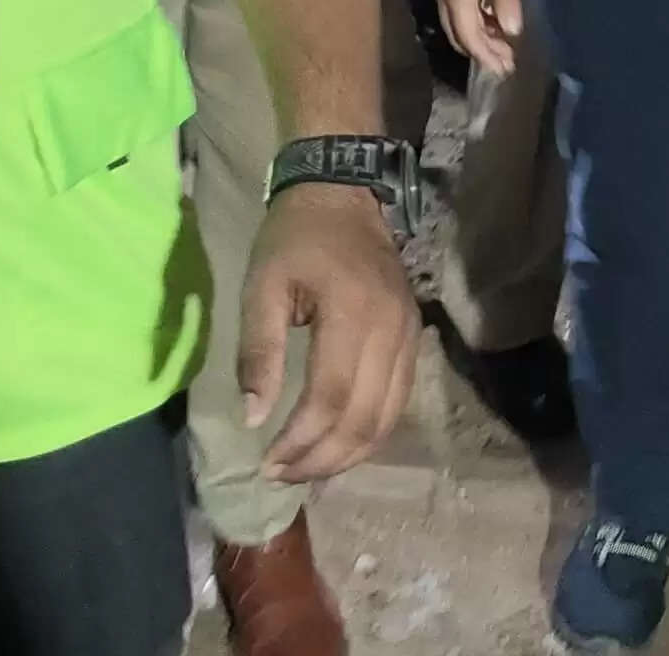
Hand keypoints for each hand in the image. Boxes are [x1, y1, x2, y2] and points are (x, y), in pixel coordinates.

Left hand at [243, 182, 418, 483]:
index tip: (267, 463)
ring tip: (306, 469)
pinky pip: (398, 401)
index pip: (331, 397)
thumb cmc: (294, 238)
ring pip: (387, 418)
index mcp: (351, 313)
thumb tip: (254, 418)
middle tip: (283, 476)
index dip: (300, 441)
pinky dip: (369, 433)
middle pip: (364, 418)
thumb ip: (258, 352)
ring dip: (348, 454)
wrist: (343, 193)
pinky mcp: (413, 339)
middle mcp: (391, 330)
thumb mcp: (262, 286)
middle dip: (322, 458)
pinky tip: (339, 444)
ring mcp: (409, 336)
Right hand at [435, 0, 523, 76]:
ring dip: (480, 38)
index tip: (504, 69)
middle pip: (460, 35)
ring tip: (505, 47)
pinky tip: (495, 22)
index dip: (486, 55)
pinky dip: (477, 23)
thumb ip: (507, 1)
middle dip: (482, 52)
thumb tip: (511, 32)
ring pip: (459, 25)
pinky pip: (461, 12)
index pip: (469, 36)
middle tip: (507, 63)